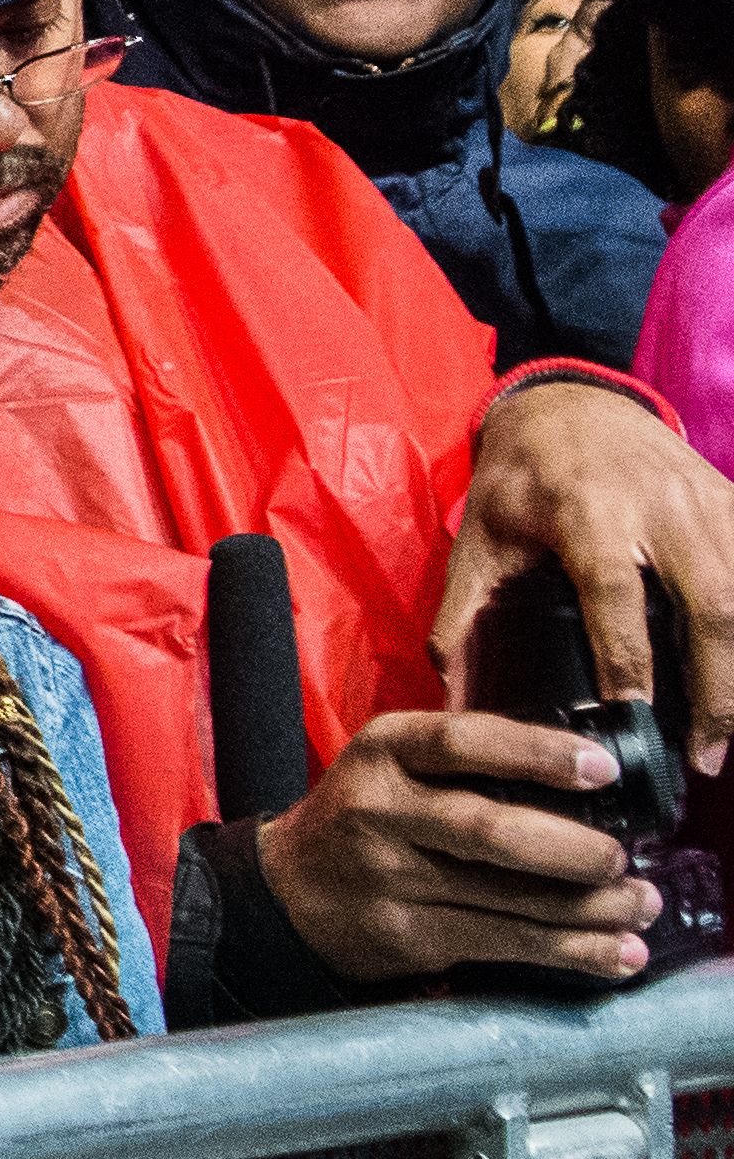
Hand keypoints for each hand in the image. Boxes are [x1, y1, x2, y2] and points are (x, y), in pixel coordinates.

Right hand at [253, 708, 657, 981]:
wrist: (286, 890)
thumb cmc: (368, 817)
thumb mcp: (396, 764)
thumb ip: (469, 760)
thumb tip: (591, 778)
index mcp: (383, 752)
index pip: (462, 744)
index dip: (537, 754)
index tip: (601, 770)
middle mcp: (377, 813)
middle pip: (488, 831)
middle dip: (572, 851)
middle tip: (621, 861)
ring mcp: (388, 880)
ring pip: (506, 898)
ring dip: (588, 909)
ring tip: (640, 906)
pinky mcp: (405, 935)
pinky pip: (501, 943)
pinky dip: (567, 951)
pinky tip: (612, 954)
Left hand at [434, 376, 733, 767]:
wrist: (572, 402)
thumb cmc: (520, 476)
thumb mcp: (478, 538)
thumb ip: (464, 614)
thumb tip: (452, 693)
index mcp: (588, 512)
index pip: (613, 596)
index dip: (628, 660)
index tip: (634, 720)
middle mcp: (661, 507)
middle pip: (711, 605)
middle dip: (719, 688)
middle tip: (707, 756)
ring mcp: (709, 502)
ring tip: (731, 735)